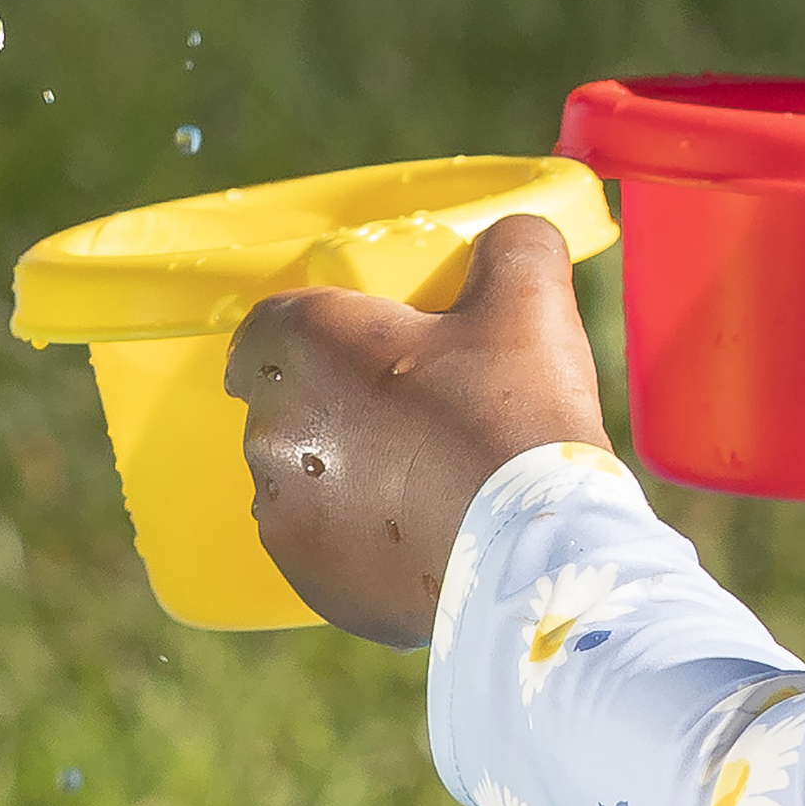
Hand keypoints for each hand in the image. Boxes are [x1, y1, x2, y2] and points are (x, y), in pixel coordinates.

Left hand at [223, 218, 609, 649]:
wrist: (535, 552)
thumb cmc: (516, 416)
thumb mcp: (526, 302)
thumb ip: (512, 246)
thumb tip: (515, 231)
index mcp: (299, 339)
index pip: (271, 326)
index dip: (314, 338)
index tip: (357, 357)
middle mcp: (269, 420)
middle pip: (288, 404)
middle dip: (336, 411)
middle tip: (408, 425)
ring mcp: (280, 504)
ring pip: (298, 478)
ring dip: (340, 479)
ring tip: (415, 489)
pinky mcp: (306, 574)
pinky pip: (317, 546)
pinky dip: (352, 542)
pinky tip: (407, 539)